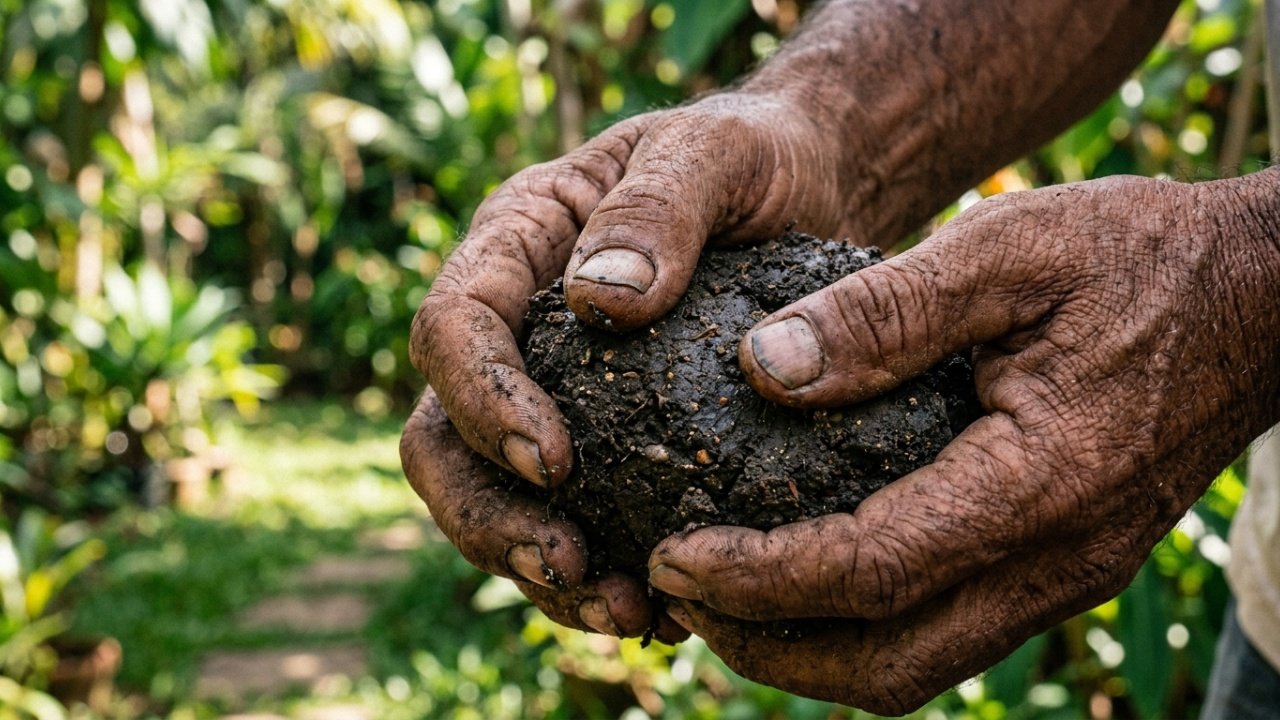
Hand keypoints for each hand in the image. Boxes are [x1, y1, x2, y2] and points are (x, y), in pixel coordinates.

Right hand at [403, 92, 850, 634]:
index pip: (452, 326)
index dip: (482, 401)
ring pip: (490, 496)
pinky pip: (567, 519)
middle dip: (490, 514)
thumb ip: (657, 209)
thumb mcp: (713, 154)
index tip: (553, 462)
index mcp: (516, 241)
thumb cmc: (751, 158)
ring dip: (538, 568)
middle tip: (571, 567)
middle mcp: (515, 324)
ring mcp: (550, 388)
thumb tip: (601, 302)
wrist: (801, 188)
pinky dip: (597, 575)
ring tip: (628, 613)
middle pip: (439, 434)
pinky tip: (663, 613)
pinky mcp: (602, 440)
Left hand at [648, 171, 1279, 712]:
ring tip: (725, 600)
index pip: (868, 573)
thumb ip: (885, 313)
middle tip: (680, 596)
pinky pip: (946, 631)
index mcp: (1038, 484)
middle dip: (767, 647)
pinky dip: (863, 626)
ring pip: (916, 665)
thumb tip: (763, 367)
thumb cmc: (1139, 257)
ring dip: (810, 651)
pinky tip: (809, 574)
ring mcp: (1066, 575)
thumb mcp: (1009, 250)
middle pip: (887, 664)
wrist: (1266, 298)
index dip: (757, 578)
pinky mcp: (1064, 565)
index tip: (673, 555)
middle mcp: (1054, 559)